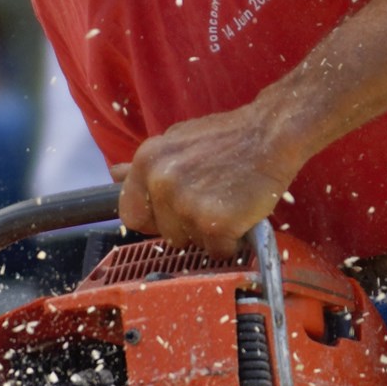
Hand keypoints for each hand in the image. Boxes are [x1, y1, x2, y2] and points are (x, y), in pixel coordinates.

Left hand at [113, 108, 300, 255]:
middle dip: (185, 227)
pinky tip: (241, 216)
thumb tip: (114, 174)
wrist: (272, 134)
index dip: (154, 219)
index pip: (131, 214)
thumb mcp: (177, 141)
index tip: (174, 214)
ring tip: (227, 204)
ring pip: (190, 244)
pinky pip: (217, 251)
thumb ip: (146, 165)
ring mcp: (186, 203)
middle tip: (210, 203)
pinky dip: (231, 242)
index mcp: (147, 161)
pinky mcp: (213, 222)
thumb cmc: (230, 138)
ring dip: (209, 234)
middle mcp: (160, 182)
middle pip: (163, 233)